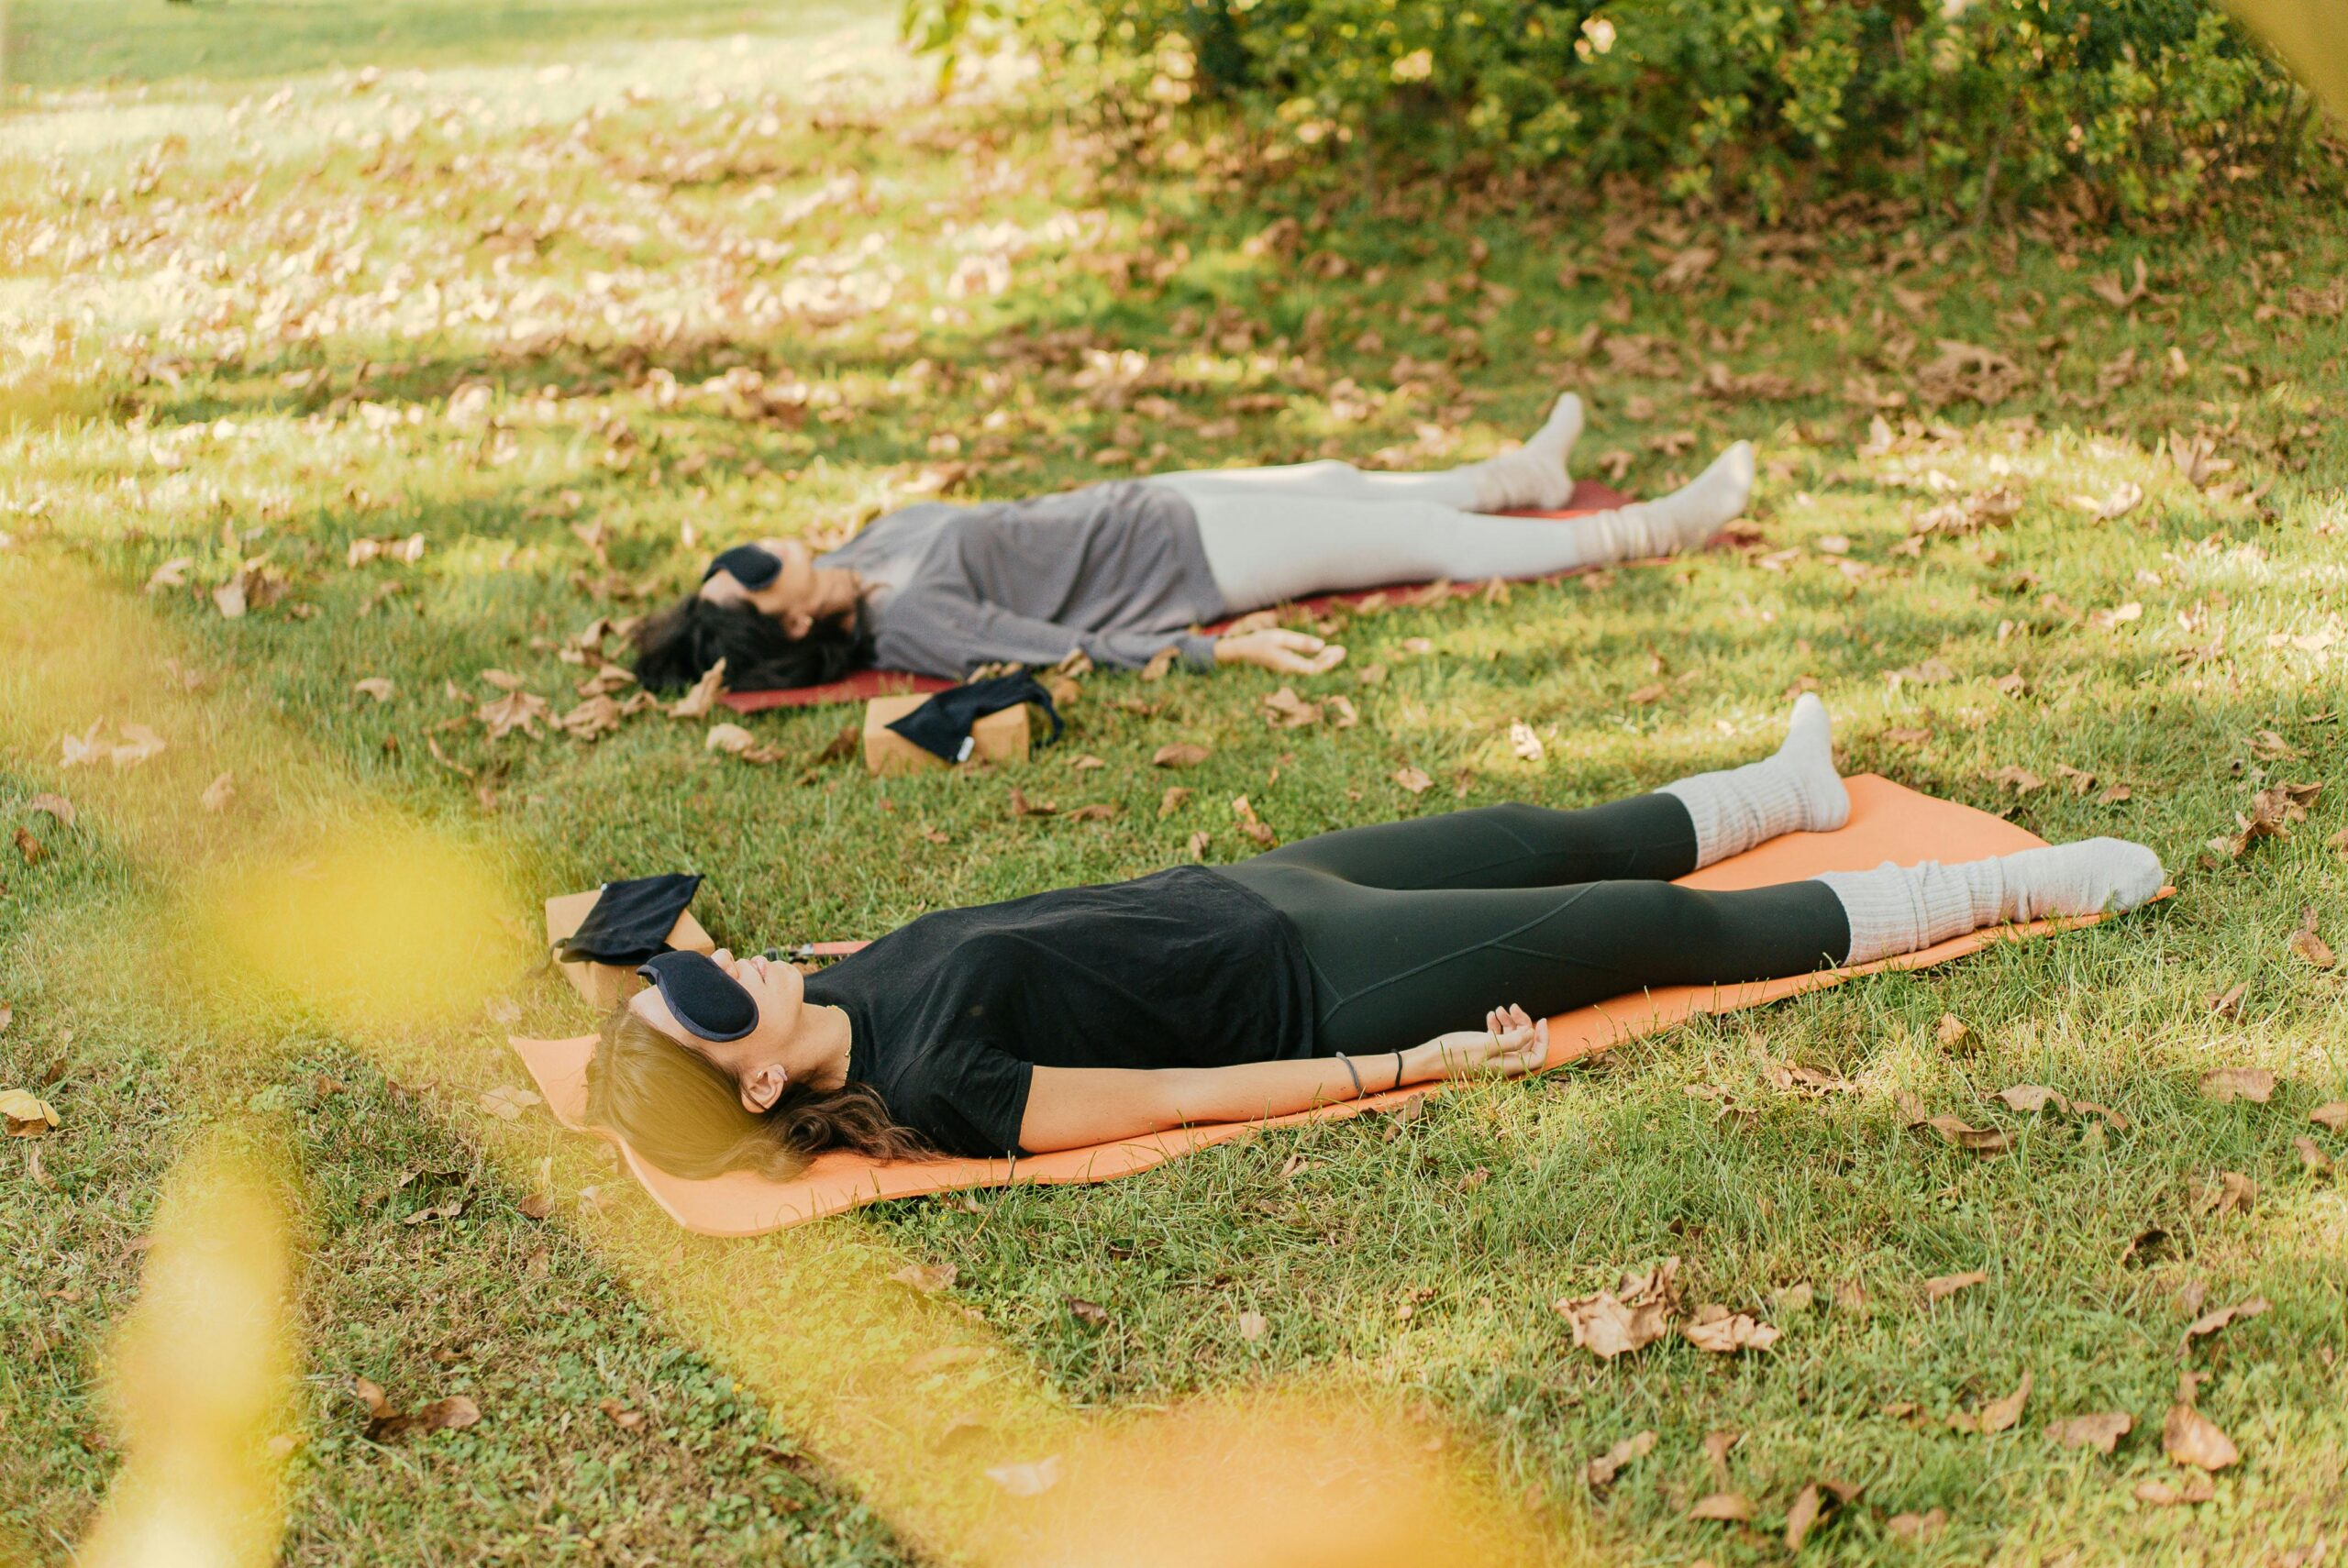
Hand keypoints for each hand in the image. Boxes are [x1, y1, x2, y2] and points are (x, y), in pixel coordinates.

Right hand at [1214, 626, 1347, 674]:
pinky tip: (1324, 650)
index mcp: (1289, 665)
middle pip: (1316, 670)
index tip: (1338, 652)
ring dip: (1325, 660)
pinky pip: (1307, 665)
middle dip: (1330, 661)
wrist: (1242, 650)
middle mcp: (1291, 670)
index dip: (1328, 662)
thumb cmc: (1260, 641)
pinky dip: (1317, 658)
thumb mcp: (1280, 637)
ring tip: (1338, 650)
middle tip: (1343, 650)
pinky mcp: (1289, 666)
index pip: (1314, 669)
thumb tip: (1321, 645)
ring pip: (1312, 668)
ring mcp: (1290, 670)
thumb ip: (1301, 642)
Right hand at [1426, 1004, 1548, 1079]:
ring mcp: (1493, 1056)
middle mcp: (1503, 1063)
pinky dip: (1497, 1025)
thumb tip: (1531, 1033)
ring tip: (1500, 1009)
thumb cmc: (1456, 1052)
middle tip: (1513, 1008)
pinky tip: (1491, 1015)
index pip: (1536, 1056)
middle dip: (1523, 1024)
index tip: (1540, 1020)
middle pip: (1525, 1044)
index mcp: (1507, 1066)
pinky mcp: (1484, 1049)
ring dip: (1509, 1022)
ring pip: (1512, 1038)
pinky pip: (1498, 1037)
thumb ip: (1511, 1040)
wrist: (1430, 1057)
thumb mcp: (1486, 1044)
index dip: (1542, 1039)